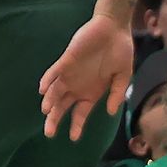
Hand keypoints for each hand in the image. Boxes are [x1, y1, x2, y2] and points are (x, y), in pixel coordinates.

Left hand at [39, 13, 133, 140]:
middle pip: (63, 105)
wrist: (114, 28)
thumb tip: (111, 112)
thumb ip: (117, 94)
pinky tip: (43, 88)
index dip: (76, 125)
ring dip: (50, 101)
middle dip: (55, 118)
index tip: (73, 138)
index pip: (80, 112)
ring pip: (57, 90)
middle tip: (48, 133)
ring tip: (46, 112)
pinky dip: (49, 79)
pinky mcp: (68, 58)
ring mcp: (72, 72)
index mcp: (92, 92)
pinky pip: (55, 70)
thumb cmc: (120, 52)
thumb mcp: (123, 77)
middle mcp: (79, 85)